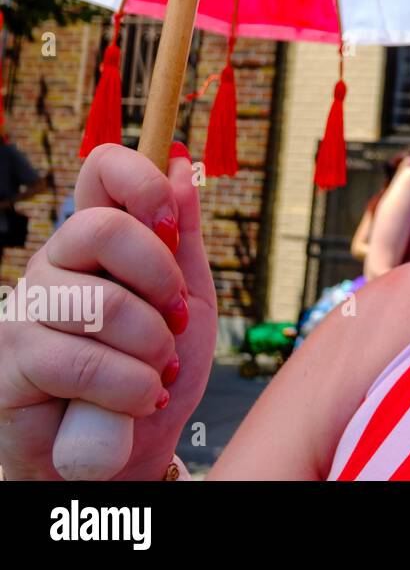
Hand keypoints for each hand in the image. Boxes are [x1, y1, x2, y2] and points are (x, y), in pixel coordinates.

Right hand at [0, 143, 217, 479]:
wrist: (130, 451)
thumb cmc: (156, 370)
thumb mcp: (188, 299)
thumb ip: (182, 234)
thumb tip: (176, 160)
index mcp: (99, 239)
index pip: (103, 169)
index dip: (142, 184)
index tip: (170, 228)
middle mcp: (55, 262)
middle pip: (102, 229)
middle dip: (160, 280)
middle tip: (175, 321)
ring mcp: (26, 309)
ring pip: (102, 304)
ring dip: (151, 349)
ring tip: (157, 374)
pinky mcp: (11, 361)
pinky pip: (82, 361)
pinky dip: (130, 388)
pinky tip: (138, 401)